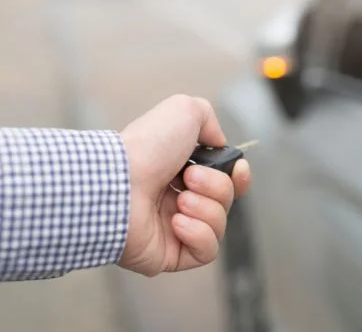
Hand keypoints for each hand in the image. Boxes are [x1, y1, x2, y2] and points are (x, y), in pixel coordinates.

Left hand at [117, 94, 251, 276]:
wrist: (118, 181)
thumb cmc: (146, 147)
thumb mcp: (184, 111)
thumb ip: (209, 120)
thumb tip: (219, 143)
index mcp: (181, 173)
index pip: (225, 183)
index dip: (239, 178)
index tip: (238, 170)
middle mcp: (178, 201)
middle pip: (226, 202)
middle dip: (217, 188)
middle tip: (189, 177)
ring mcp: (174, 230)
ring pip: (219, 226)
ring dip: (206, 209)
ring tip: (179, 200)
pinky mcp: (170, 255)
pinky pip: (206, 251)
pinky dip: (198, 234)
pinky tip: (177, 222)